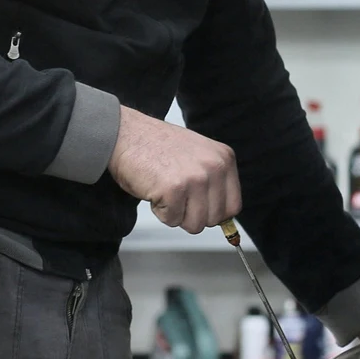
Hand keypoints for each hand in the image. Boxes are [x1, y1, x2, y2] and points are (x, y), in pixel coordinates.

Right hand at [109, 106, 241, 232]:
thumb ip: (214, 183)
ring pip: (195, 224)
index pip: (233, 206)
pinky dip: (160, 211)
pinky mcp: (174, 189)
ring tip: (166, 191)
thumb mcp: (198, 157)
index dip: (214, 213)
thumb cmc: (157, 147)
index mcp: (224, 159)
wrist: (125, 134)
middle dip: (193, 215)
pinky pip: (172, 220)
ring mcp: (195, 178)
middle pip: (214, 219)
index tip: (201, 208)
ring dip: (177, 215)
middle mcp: (214, 167)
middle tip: (177, 196)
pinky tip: (155, 189)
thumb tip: (223, 219)